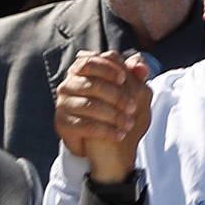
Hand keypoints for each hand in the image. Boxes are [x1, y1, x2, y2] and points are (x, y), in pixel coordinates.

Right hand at [55, 52, 152, 182]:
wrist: (104, 142)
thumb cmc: (116, 109)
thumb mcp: (130, 91)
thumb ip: (135, 76)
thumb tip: (142, 67)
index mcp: (81, 71)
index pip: (89, 62)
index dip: (107, 68)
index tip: (123, 79)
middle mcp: (68, 85)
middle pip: (92, 84)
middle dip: (117, 96)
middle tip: (133, 108)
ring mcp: (63, 104)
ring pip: (89, 105)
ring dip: (114, 115)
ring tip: (129, 124)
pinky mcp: (62, 123)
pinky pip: (85, 125)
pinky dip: (106, 130)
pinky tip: (119, 135)